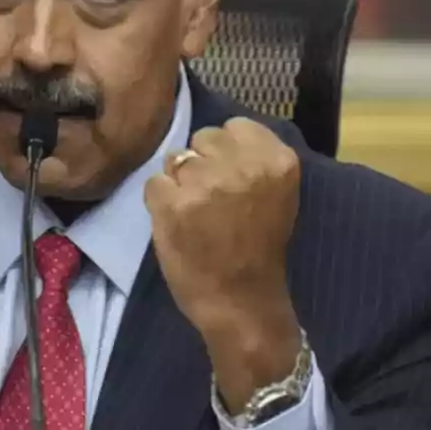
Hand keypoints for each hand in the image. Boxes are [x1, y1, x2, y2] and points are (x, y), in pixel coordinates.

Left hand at [144, 118, 302, 411]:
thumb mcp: (276, 194)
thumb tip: (221, 139)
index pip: (236, 127)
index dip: (226, 150)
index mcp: (277, 161)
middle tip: (211, 198)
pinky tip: (176, 224)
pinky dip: (159, 202)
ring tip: (194, 213)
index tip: (230, 175)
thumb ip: (254, 161)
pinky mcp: (171, 204)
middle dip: (201, 163)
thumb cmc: (259, 250)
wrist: (241, 302)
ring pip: (174, 159)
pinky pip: (153, 184)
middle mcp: (241, 165)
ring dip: (178, 182)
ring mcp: (204, 183)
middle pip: (202, 138)